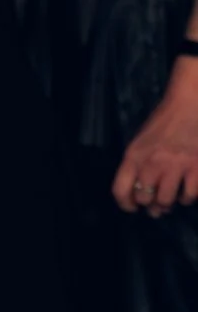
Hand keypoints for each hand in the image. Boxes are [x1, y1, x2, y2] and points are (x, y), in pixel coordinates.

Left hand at [113, 61, 197, 214]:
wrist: (191, 103)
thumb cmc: (165, 122)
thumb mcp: (141, 141)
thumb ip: (137, 164)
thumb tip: (142, 191)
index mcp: (134, 156)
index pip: (120, 190)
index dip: (125, 204)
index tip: (132, 208)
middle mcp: (152, 163)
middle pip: (144, 198)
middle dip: (149, 205)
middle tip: (156, 206)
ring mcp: (175, 166)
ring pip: (165, 201)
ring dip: (168, 204)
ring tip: (172, 200)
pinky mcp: (197, 167)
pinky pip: (189, 195)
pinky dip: (188, 198)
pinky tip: (188, 193)